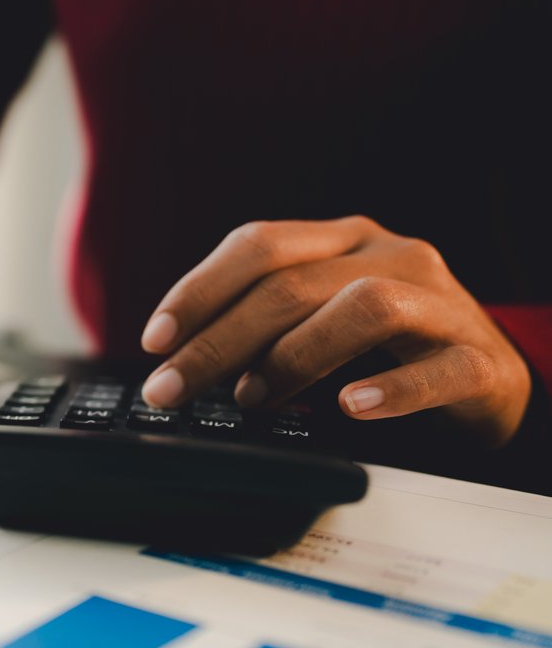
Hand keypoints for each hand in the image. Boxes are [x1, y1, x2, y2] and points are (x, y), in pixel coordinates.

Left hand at [138, 216, 530, 446]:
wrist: (492, 381)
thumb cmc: (390, 348)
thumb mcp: (320, 319)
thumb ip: (263, 326)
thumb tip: (183, 364)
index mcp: (343, 241)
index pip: (258, 245)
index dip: (199, 289)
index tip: (155, 339)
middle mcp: (390, 256)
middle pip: (291, 283)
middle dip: (219, 339)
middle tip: (175, 388)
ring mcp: (441, 303)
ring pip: (362, 307)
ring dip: (293, 355)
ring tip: (253, 399)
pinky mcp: (480, 359)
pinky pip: (436, 369)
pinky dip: (389, 389)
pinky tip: (349, 406)